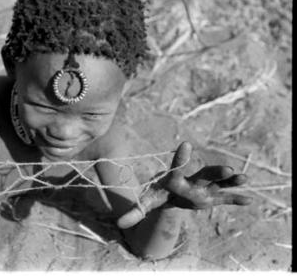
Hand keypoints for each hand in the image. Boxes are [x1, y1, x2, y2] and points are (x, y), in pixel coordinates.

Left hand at [117, 141, 251, 228]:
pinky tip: (250, 201)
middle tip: (227, 169)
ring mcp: (204, 187)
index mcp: (176, 179)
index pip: (178, 167)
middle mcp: (192, 180)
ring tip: (244, 178)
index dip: (181, 158)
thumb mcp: (147, 202)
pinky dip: (236, 199)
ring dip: (231, 181)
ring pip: (219, 182)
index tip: (185, 144)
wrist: (172, 191)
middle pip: (204, 174)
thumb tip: (118, 223)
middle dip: (215, 171)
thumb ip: (135, 212)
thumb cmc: (160, 195)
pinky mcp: (212, 197)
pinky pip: (225, 198)